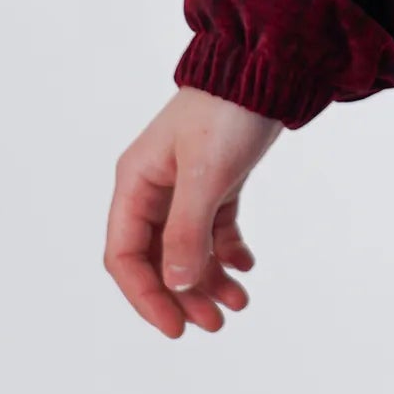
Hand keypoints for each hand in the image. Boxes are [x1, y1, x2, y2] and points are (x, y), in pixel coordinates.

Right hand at [105, 87, 283, 338]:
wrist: (267, 65)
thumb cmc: (227, 111)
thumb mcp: (206, 174)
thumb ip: (187, 231)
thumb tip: (175, 285)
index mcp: (136, 183)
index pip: (126, 256)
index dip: (145, 296)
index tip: (174, 327)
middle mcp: (155, 187)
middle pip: (159, 257)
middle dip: (184, 294)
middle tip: (215, 324)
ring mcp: (185, 185)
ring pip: (189, 247)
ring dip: (208, 278)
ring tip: (238, 304)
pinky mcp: (217, 180)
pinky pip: (215, 228)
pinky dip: (228, 251)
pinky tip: (246, 267)